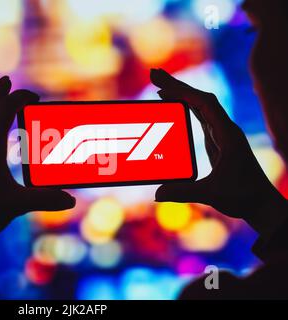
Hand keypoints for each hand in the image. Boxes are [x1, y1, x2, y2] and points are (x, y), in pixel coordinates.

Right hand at [150, 68, 286, 234]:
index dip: (182, 92)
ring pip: (200, 105)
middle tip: (155, 74)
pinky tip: (174, 104)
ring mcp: (222, 134)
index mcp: (227, 134)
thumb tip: (157, 193)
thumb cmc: (243, 196)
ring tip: (159, 86)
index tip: (162, 85)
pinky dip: (186, 107)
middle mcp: (225, 129)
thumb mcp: (211, 193)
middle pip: (200, 98)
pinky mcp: (217, 141)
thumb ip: (183, 192)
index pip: (204, 103)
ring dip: (181, 93)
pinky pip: (200, 117)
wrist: (261, 204)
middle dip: (177, 85)